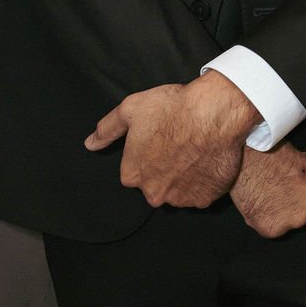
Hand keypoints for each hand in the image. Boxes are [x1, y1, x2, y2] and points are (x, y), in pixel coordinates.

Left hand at [84, 71, 258, 207]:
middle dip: (166, 168)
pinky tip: (208, 159)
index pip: (135, 169)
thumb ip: (108, 129)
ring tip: (196, 150)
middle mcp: (154, 193)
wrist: (214, 113)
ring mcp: (181, 198)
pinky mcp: (206, 198)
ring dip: (186, 176)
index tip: (161, 137)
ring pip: (180, 190)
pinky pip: (202, 193)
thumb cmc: (172, 108)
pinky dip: (205, 181)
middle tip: (179, 143)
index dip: (149, 152)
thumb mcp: (131, 109)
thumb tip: (91, 143)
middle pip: (157, 183)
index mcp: (133, 174)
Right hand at [231, 143, 305, 237]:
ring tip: (273, 189)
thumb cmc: (274, 148)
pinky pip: (275, 227)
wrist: (243, 155)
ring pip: (296, 219)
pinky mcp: (274, 229)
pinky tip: (263, 199)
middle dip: (304, 198)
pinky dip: (268, 217)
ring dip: (286, 209)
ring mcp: (298, 220)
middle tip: (286, 182)